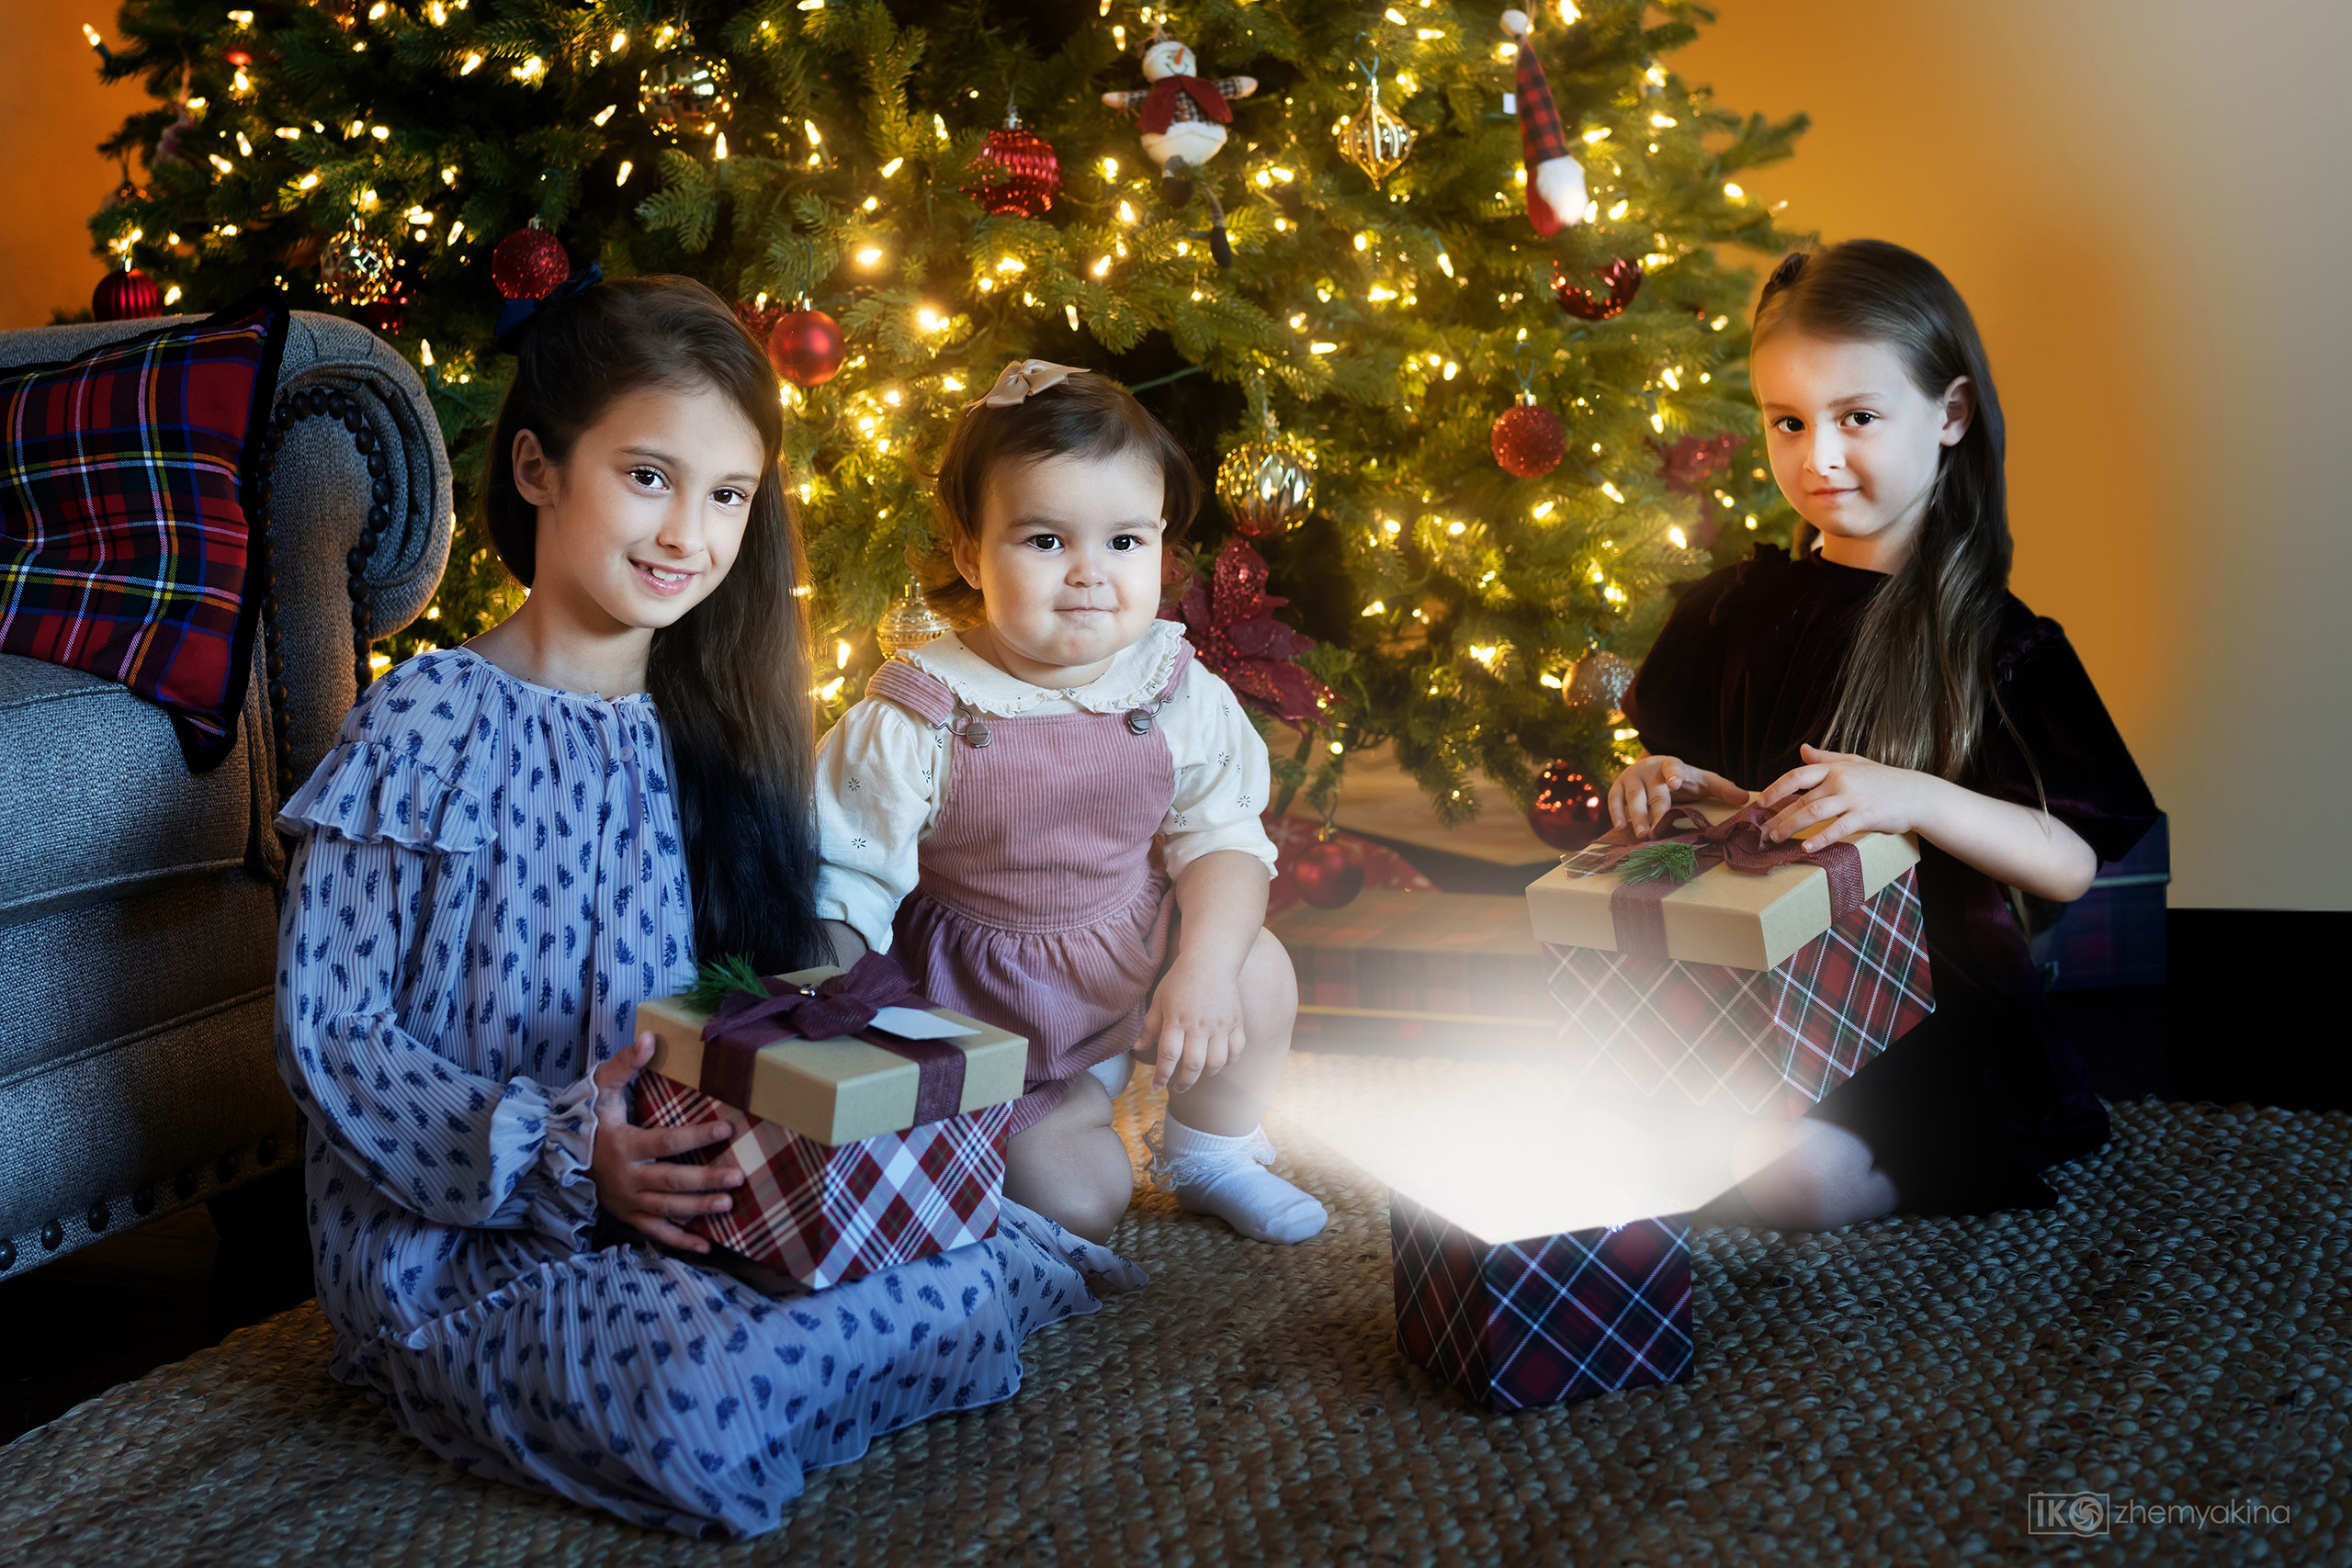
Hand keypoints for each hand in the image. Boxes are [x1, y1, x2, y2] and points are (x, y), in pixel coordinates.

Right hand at [587, 1033, 743, 1253]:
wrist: (556, 1153)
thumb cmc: (587, 1117)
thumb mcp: (600, 1086)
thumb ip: (626, 1064)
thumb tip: (650, 1037)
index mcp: (623, 1145)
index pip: (666, 1142)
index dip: (696, 1136)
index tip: (727, 1129)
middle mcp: (627, 1177)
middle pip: (671, 1181)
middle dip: (705, 1180)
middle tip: (738, 1177)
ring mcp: (628, 1201)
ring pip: (667, 1209)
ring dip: (698, 1209)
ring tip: (728, 1204)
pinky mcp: (629, 1215)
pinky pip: (656, 1232)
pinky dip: (680, 1242)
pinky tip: (707, 1245)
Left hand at [1139, 956, 1246, 1093]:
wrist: (1211, 959)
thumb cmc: (1181, 979)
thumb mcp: (1159, 999)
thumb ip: (1150, 1026)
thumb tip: (1138, 1048)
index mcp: (1177, 1020)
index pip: (1168, 1056)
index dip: (1161, 1075)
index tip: (1157, 1086)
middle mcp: (1199, 1025)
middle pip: (1193, 1065)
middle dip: (1183, 1082)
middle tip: (1177, 1087)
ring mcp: (1220, 1025)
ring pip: (1216, 1062)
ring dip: (1205, 1075)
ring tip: (1197, 1075)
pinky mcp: (1236, 1022)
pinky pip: (1235, 1051)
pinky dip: (1228, 1061)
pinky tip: (1218, 1062)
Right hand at [1607, 753, 1748, 837]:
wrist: (1652, 767)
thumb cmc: (1682, 779)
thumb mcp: (1702, 781)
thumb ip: (1722, 789)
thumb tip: (1745, 800)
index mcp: (1672, 766)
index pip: (1673, 769)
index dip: (1673, 775)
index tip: (1673, 783)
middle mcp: (1650, 769)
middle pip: (1652, 791)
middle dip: (1652, 811)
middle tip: (1653, 831)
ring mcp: (1632, 776)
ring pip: (1631, 796)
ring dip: (1634, 816)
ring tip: (1640, 834)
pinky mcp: (1618, 785)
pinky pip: (1614, 799)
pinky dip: (1615, 813)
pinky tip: (1620, 828)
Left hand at [1755, 743, 1942, 849]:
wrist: (1918, 794)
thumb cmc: (1885, 780)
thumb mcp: (1855, 762)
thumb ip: (1827, 758)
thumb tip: (1803, 749)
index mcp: (1835, 768)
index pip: (1797, 776)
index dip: (1775, 790)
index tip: (1760, 803)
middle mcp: (1840, 780)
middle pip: (1800, 799)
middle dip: (1778, 816)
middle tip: (1763, 831)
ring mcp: (1852, 798)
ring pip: (1813, 813)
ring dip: (1791, 828)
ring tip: (1776, 839)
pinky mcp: (1865, 816)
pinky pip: (1836, 829)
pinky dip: (1819, 839)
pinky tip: (1806, 848)